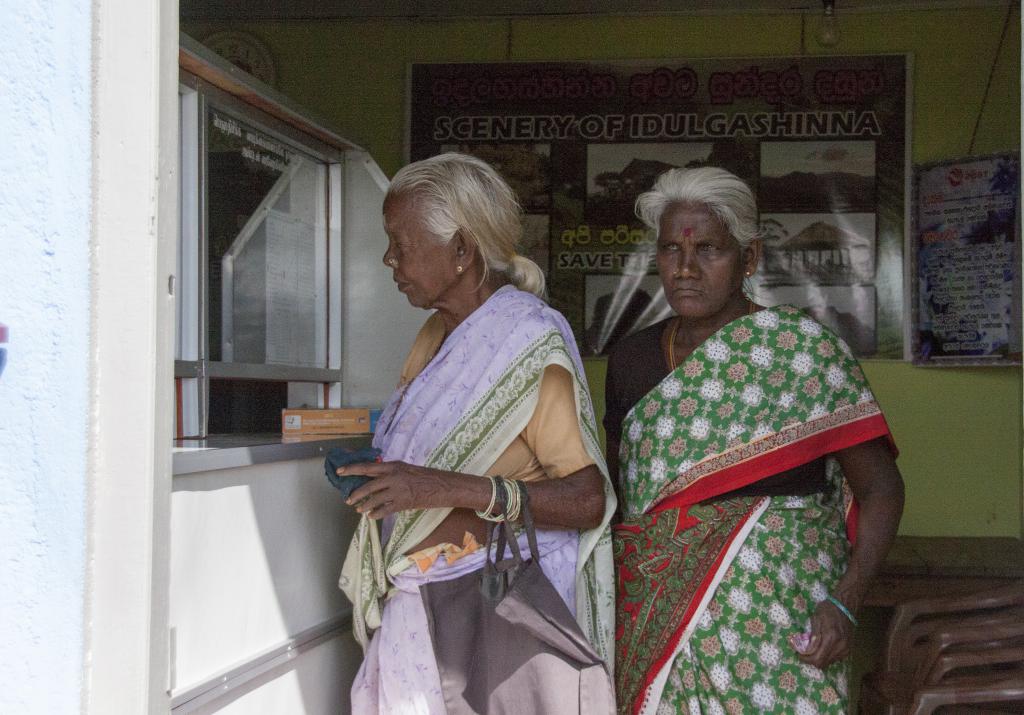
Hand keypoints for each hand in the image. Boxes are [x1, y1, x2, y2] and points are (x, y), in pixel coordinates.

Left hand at [337, 460, 455, 518]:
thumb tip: (375, 477)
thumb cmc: (426, 476)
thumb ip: (391, 472)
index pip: (367, 467)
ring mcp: (397, 490)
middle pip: (368, 486)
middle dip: (355, 494)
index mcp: (393, 466)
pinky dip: (375, 514)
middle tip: (348, 500)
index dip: (352, 469)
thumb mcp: (406, 469)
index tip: (340, 471)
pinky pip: (384, 510)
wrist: (442, 486)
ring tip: (359, 509)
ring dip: (364, 505)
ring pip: (374, 499)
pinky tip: (371, 516)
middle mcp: (393, 477)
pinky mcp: (402, 503)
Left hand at [797, 598, 854, 668]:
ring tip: (812, 650)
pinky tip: (822, 648)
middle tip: (804, 653)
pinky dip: (826, 657)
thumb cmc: (828, 609)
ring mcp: (846, 649)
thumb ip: (813, 636)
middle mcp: (840, 646)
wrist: (845, 606)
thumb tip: (807, 650)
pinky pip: (835, 659)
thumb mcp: (816, 619)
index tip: (799, 654)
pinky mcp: (848, 650)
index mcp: (831, 637)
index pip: (817, 658)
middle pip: (823, 664)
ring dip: (819, 659)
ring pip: (829, 663)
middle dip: (811, 660)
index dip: (806, 659)